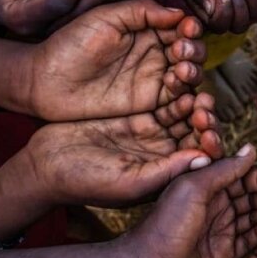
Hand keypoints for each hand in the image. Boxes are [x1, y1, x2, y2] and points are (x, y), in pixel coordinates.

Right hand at [21, 92, 222, 207]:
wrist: (47, 163)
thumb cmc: (87, 182)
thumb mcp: (131, 181)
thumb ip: (168, 171)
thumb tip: (205, 159)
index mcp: (172, 172)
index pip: (201, 156)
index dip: (209, 143)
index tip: (209, 131)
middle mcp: (169, 151)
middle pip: (197, 130)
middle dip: (204, 116)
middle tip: (204, 102)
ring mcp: (155, 131)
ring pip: (184, 111)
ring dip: (191, 97)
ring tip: (192, 87)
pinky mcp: (140, 112)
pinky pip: (163, 96)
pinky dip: (173, 86)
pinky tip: (176, 75)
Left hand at [28, 0, 204, 120]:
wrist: (46, 80)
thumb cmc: (70, 43)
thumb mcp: (105, 17)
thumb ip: (142, 11)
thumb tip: (180, 14)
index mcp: (148, 28)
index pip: (181, 26)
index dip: (190, 27)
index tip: (188, 28)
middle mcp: (156, 52)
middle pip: (192, 50)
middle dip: (193, 49)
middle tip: (181, 51)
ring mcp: (156, 77)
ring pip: (191, 73)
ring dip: (193, 70)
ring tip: (180, 70)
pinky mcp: (152, 102)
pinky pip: (179, 98)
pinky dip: (187, 95)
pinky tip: (180, 89)